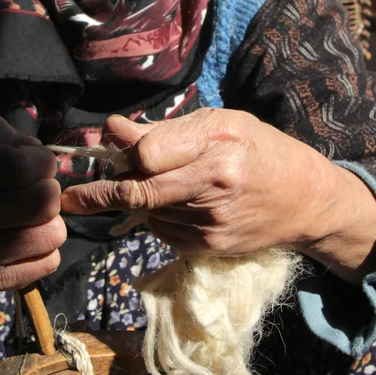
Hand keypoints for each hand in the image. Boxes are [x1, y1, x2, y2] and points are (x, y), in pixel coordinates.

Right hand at [0, 116, 64, 367]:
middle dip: (48, 189)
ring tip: (30, 217)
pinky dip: (45, 250)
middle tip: (36, 189)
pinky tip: (26, 240)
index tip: (35, 163)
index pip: (22, 167)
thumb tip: (32, 148)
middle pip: (44, 201)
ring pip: (53, 234)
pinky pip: (48, 262)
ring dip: (49, 221)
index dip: (41, 161)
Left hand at [60, 109, 375, 282]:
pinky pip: (163, 232)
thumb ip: (167, 132)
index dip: (121, 152)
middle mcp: (213, 186)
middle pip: (137, 193)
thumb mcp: (223, 125)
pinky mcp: (208, 249)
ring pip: (148, 213)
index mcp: (219, 145)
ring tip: (163, 186)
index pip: (147, 155)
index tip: (104, 146)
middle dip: (99, 194)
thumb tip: (112, 132)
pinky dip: (159, 218)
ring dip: (140, 201)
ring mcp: (210, 224)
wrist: (305, 203)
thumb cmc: (264, 153)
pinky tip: (181, 206)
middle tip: (70, 197)